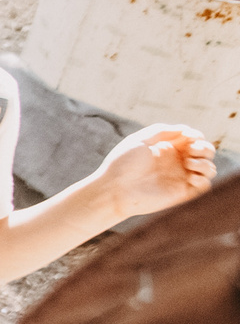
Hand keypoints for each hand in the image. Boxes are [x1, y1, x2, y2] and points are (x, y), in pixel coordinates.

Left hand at [94, 124, 215, 219]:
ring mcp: (180, 178)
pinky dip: (205, 178)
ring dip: (206, 163)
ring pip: (209, 169)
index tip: (189, 136)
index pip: (194, 139)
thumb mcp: (140, 140)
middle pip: (205, 153)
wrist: (113, 189)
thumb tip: (185, 129)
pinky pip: (204, 186)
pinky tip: (191, 176)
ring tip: (190, 163)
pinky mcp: (182, 194)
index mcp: (168, 149)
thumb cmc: (122, 164)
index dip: (197, 136)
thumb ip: (162, 131)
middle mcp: (176, 163)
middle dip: (205, 148)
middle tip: (192, 150)